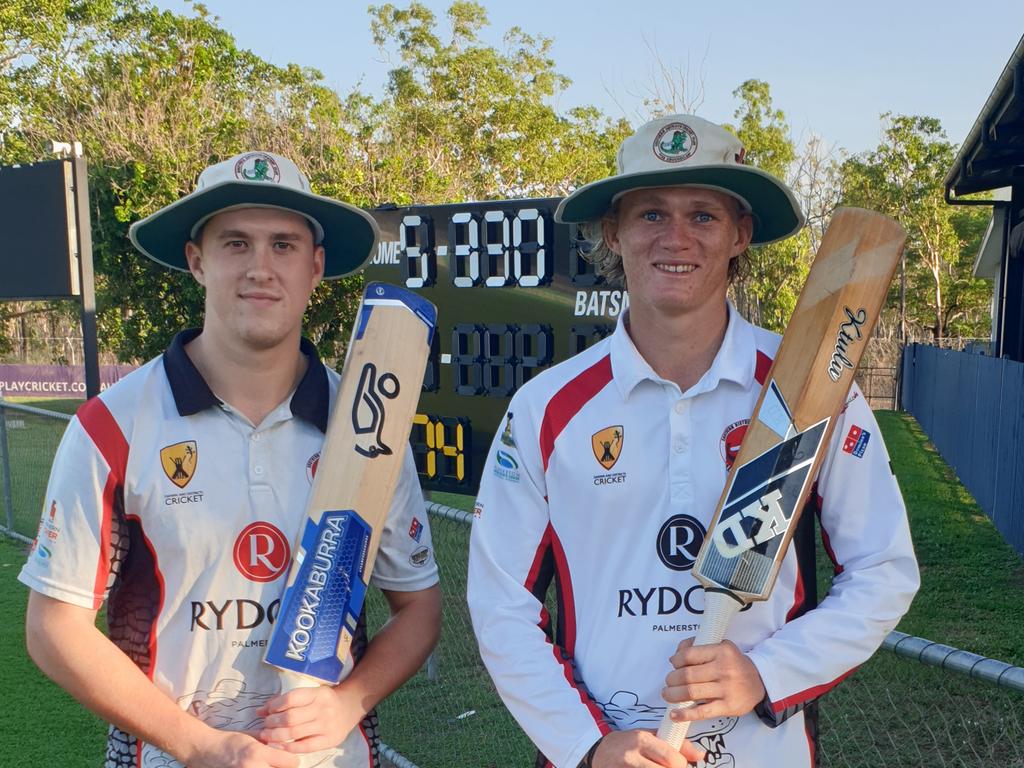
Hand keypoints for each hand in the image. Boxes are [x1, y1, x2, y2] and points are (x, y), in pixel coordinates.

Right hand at [184, 729, 298, 767]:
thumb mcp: (251, 736)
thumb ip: (269, 742)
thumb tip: (285, 745)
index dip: (292, 759)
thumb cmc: (228, 741)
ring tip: (266, 765)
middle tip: (278, 764)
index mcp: (257, 753)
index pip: (292, 762)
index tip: (289, 757)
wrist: (205, 751)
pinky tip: (258, 767)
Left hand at [258, 684, 362, 753]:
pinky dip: (288, 748)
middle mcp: (324, 709)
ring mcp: (327, 725)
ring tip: (267, 735)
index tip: (267, 711)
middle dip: (272, 723)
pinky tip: (278, 746)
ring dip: (276, 736)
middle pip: (290, 718)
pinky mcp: (330, 740)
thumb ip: (286, 700)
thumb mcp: (310, 694)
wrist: (350, 708)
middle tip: (265, 725)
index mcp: (318, 694)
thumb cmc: (324, 700)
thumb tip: (260, 711)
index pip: (292, 698)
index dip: (275, 706)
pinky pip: (304, 747)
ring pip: (294, 733)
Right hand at [590, 729, 705, 766]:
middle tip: (670, 767)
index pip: (671, 757)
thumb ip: (674, 744)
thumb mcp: (648, 737)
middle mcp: (632, 756)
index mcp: (641, 740)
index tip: (678, 763)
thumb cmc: (627, 744)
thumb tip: (700, 754)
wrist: (598, 754)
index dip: (681, 764)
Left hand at [662, 637, 765, 721]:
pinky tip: (674, 715)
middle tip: (669, 682)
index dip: (676, 660)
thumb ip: (697, 646)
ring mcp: (726, 689)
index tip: (673, 664)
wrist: (759, 681)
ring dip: (673, 695)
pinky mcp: (728, 707)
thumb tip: (675, 656)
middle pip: (688, 675)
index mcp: (721, 651)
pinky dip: (686, 714)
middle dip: (672, 679)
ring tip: (667, 694)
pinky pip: (702, 712)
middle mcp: (724, 669)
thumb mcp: (720, 647)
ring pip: (692, 693)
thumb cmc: (733, 663)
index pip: (690, 655)